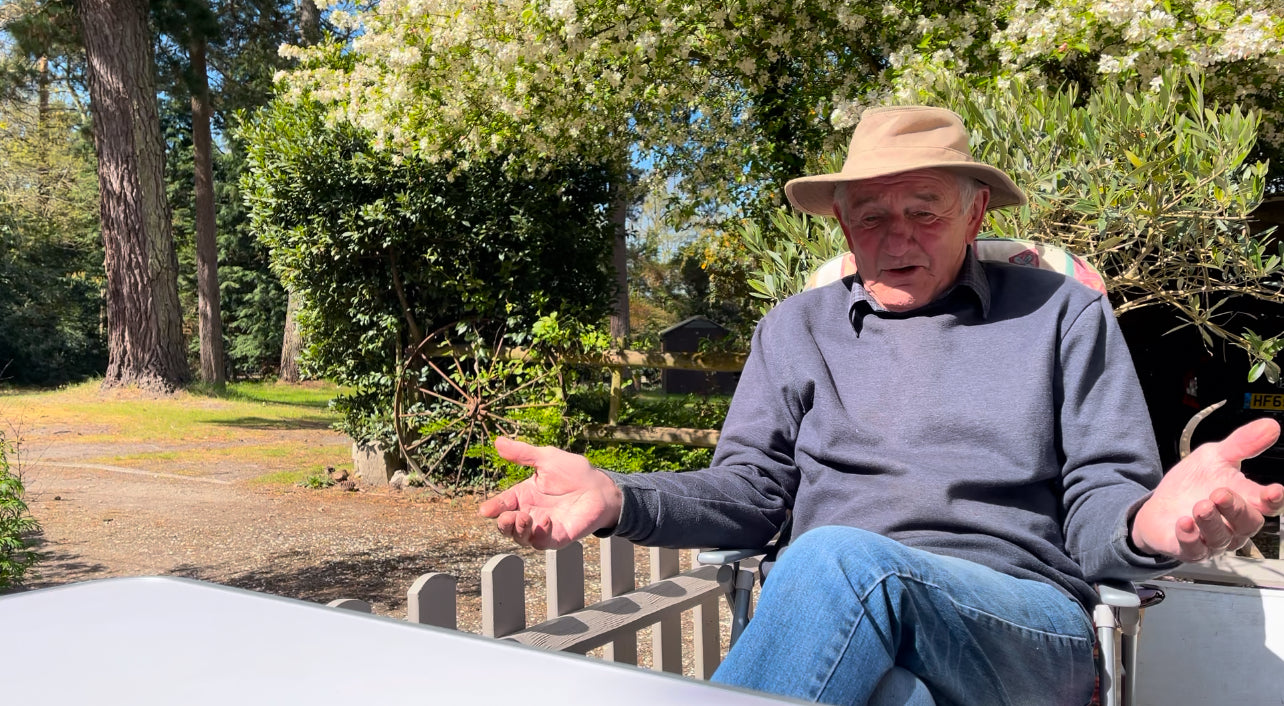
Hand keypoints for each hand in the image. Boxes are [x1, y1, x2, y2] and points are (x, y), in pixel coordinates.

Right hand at [477, 437, 622, 549]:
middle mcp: (530, 513)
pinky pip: (543, 542)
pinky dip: (541, 534)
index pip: (503, 503)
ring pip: (521, 537)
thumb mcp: (546, 458)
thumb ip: (523, 453)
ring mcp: (543, 527)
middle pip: (508, 526)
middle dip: (503, 524)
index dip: (493, 508)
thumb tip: (497, 442)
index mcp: (524, 495)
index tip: (485, 510)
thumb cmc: (574, 472)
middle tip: (506, 517)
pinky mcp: (558, 537)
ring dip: (518, 531)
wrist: (601, 488)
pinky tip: (546, 520)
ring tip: (523, 518)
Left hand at [1132, 418, 1283, 561]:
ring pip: (1221, 538)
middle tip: (1219, 493)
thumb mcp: (1214, 457)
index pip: (1267, 505)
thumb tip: (1272, 425)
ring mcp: (1212, 540)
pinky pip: (1194, 549)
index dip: (1273, 500)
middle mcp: (1234, 525)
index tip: (1274, 491)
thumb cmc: (1193, 484)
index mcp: (1245, 501)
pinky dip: (1189, 537)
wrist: (1159, 505)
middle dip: (1236, 509)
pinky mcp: (1189, 549)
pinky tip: (1183, 523)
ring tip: (1200, 506)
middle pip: (1247, 523)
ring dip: (1211, 522)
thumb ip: (1241, 444)